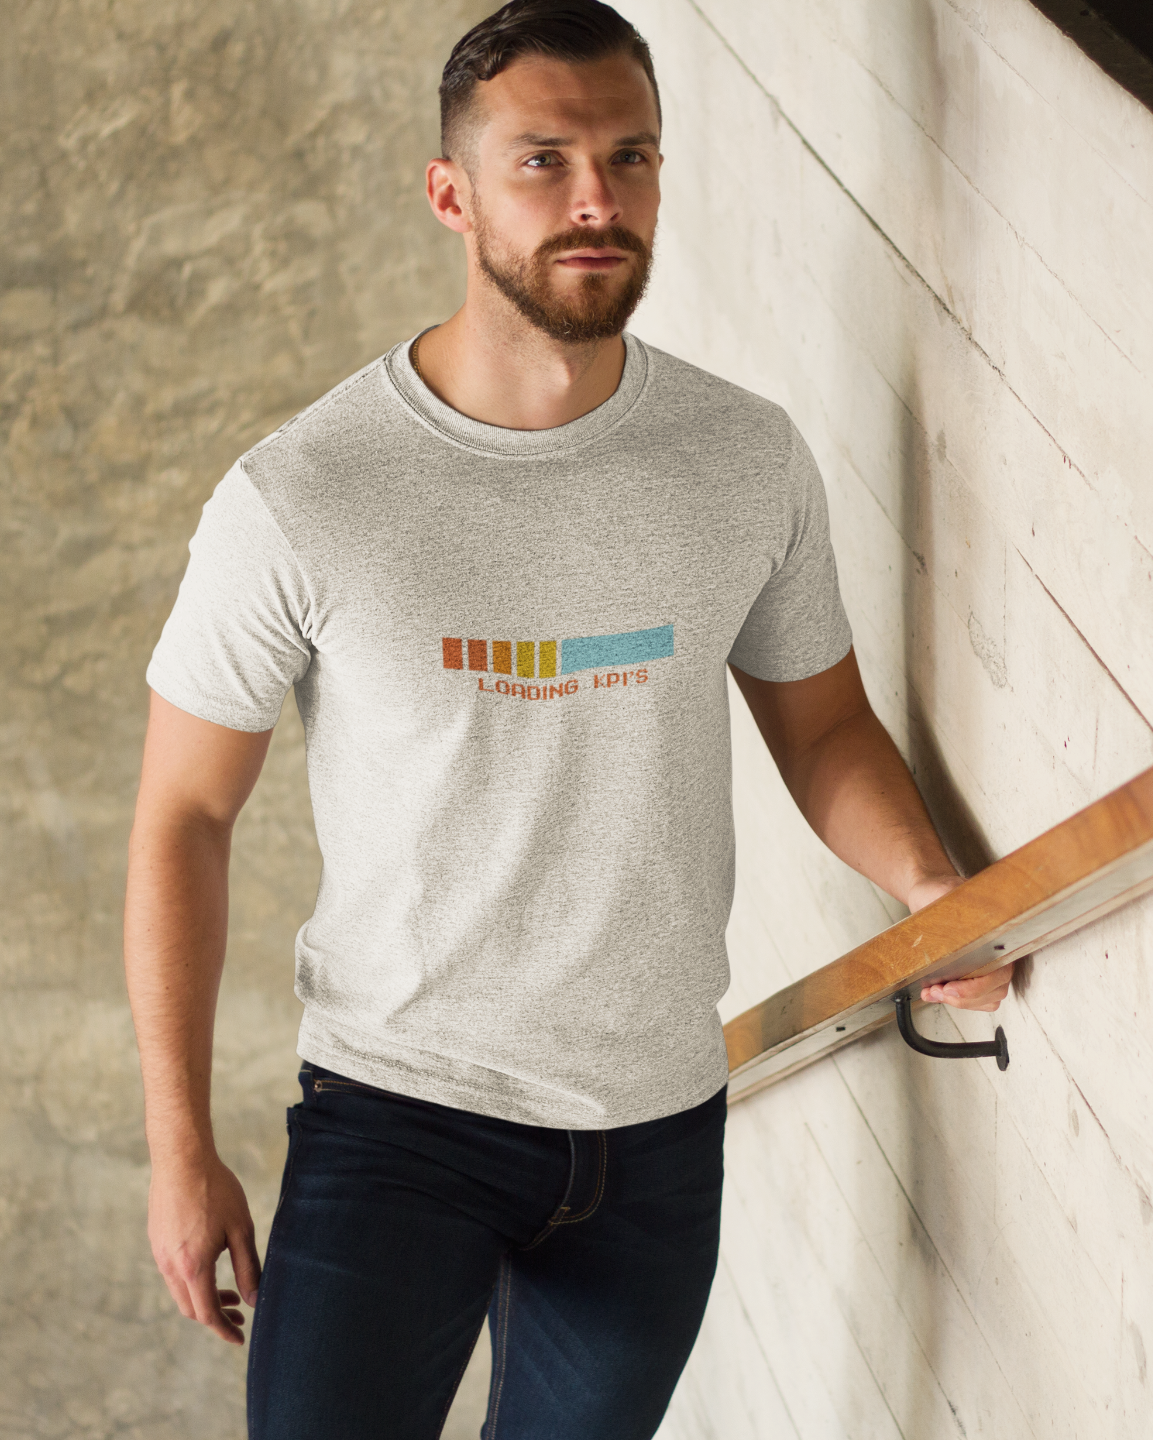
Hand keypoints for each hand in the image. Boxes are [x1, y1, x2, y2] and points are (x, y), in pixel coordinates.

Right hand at [148, 1153, 260, 1344]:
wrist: (181, 1159)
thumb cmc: (216, 1190)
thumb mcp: (241, 1228)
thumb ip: (248, 1266)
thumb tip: (254, 1300)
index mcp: (192, 1267)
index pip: (207, 1313)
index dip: (224, 1329)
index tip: (241, 1337)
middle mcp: (170, 1266)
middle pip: (190, 1308)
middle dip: (215, 1317)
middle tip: (240, 1314)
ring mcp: (159, 1253)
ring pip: (180, 1291)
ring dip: (204, 1298)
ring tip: (230, 1291)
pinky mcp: (156, 1240)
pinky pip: (172, 1273)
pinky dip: (192, 1281)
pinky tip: (211, 1265)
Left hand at [907, 872, 1014, 1011]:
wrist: (928, 892)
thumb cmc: (939, 891)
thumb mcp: (943, 892)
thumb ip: (950, 898)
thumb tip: (961, 911)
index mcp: (997, 933)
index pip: (1000, 972)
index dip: (976, 986)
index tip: (950, 987)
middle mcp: (998, 951)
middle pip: (995, 990)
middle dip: (964, 998)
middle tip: (937, 991)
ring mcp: (989, 964)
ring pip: (987, 998)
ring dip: (960, 1002)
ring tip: (933, 993)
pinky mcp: (974, 972)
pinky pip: (977, 998)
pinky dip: (957, 1001)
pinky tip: (936, 993)